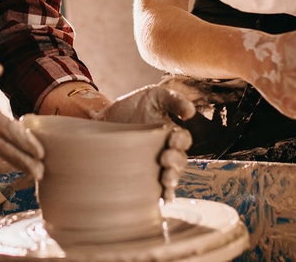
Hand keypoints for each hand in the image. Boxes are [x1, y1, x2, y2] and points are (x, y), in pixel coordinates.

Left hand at [97, 85, 194, 199]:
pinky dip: (163, 196)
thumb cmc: (132, 105)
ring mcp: (154, 164)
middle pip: (179, 162)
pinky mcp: (141, 175)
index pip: (183, 140)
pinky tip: (163, 198)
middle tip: (165, 158)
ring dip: (172, 180)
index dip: (181, 142)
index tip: (171, 139)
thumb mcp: (154, 96)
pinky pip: (156, 190)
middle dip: (176, 163)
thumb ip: (173, 100)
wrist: (104, 116)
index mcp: (171, 133)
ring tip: (166, 179)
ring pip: (171, 177)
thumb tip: (191, 111)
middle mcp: (166, 151)